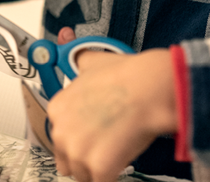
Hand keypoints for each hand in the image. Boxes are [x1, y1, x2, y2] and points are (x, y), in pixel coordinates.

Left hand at [46, 46, 177, 181]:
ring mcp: (78, 151)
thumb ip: (78, 60)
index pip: (59, 138)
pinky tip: (124, 161)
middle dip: (86, 157)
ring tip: (118, 152)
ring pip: (84, 175)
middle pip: (68, 160)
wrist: (152, 88)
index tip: (93, 139)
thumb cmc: (128, 76)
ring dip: (99, 169)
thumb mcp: (93, 61)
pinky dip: (112, 176)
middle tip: (107, 147)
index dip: (79, 139)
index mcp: (57, 109)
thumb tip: (66, 41)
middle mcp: (61, 131)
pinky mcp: (98, 167)